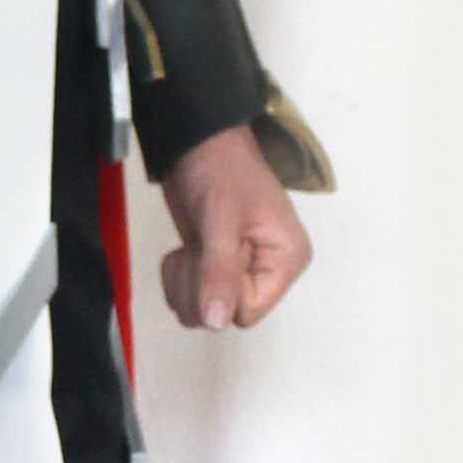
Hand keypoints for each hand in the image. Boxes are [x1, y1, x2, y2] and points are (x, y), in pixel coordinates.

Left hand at [156, 123, 310, 332]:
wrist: (196, 142)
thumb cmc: (219, 169)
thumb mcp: (221, 218)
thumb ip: (219, 270)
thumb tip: (216, 321)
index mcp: (285, 260)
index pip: (249, 311)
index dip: (221, 291)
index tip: (211, 256)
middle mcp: (267, 271)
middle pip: (224, 315)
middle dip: (198, 286)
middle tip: (197, 247)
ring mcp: (240, 271)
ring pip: (202, 311)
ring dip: (185, 281)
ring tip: (191, 245)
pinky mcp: (214, 267)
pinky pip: (189, 297)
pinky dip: (177, 277)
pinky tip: (183, 249)